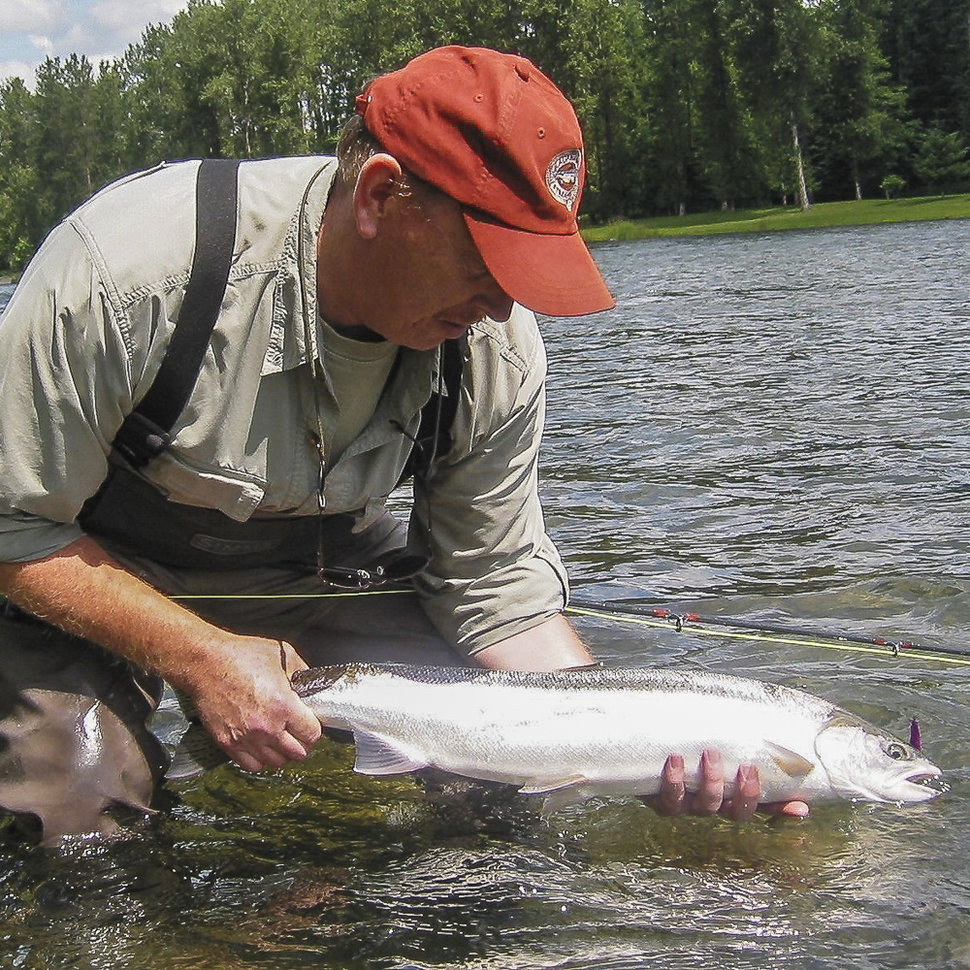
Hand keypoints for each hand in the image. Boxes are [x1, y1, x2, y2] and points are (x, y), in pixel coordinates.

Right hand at [182, 636, 321, 772]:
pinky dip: (260, 759)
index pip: (312, 734)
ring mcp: (246, 738)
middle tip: (299, 733)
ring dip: (282, 753)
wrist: (206, 662)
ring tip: (281, 740)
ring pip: (276, 762)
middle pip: (297, 753)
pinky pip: (252, 765)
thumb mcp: (284, 654)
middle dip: (303, 743)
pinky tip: (262, 745)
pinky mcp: (228, 743)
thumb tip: (313, 688)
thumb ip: (303, 674)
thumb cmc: (241, 655)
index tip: (310, 723)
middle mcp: (267, 727)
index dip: (314, 728)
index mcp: (284, 706)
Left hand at [645, 749, 809, 819]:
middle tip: (747, 768)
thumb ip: (745, 755)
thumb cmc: (688, 750)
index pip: (759, 808)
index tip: (800, 805)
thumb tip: (782, 758)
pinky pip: (670, 799)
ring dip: (711, 782)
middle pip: (734, 813)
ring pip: (705, 807)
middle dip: (744, 793)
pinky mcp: (661, 801)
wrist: (643, 751)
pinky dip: (674, 781)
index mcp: (727, 798)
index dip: (779, 810)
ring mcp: (686, 806)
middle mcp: (710, 807)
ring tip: (710, 754)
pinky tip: (676, 760)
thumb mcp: (718, 752)